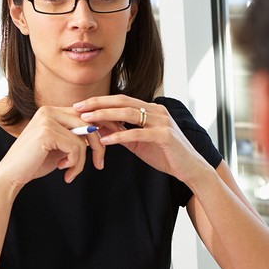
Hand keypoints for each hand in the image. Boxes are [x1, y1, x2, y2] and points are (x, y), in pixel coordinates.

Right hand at [0, 105, 104, 188]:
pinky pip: (76, 148)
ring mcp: (47, 120)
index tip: (109, 146)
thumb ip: (77, 137)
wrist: (11, 175)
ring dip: (82, 161)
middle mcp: (49, 111)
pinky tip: (64, 171)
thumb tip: (103, 132)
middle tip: (99, 164)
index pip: (86, 115)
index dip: (103, 128)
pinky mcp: (46, 132)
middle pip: (89, 124)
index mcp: (52, 111)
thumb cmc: (36, 162)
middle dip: (99, 146)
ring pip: (83, 139)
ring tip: (71, 172)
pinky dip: (75, 164)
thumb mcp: (61, 146)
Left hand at [74, 95, 209, 184]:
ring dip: (105, 116)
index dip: (100, 101)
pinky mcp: (165, 135)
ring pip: (129, 114)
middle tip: (78, 108)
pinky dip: (120, 136)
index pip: (121, 100)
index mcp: (151, 110)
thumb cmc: (165, 155)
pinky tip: (105, 140)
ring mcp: (162, 122)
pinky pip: (138, 133)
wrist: (190, 168)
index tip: (81, 105)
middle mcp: (157, 111)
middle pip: (123, 102)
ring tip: (87, 120)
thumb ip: (123, 133)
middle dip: (98, 104)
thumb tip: (100, 127)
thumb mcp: (139, 142)